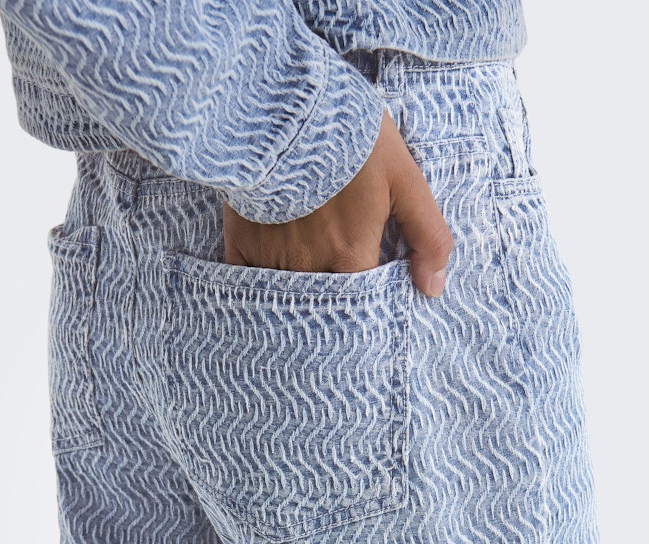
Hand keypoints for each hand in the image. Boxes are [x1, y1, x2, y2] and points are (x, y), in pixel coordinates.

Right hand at [222, 108, 452, 297]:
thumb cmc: (353, 138)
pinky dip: (258, 283)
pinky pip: (248, 280)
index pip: (361, 305)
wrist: (288, 103)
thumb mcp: (404, 179)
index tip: (368, 304)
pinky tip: (269, 274)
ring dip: (296, 295)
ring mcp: (271, 255)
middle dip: (330, 309)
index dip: (366, 307)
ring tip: (304, 281)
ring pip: (285, 296)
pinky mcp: (241, 241)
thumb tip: (433, 289)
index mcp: (350, 256)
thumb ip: (426, 235)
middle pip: (322, 305)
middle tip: (334, 302)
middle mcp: (309, 265)